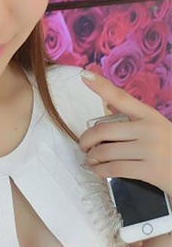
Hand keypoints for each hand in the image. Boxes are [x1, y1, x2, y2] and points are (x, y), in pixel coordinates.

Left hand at [79, 70, 171, 195]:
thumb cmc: (170, 148)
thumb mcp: (156, 126)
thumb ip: (133, 118)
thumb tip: (108, 105)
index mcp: (149, 115)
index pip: (121, 98)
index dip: (101, 87)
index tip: (85, 75)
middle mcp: (149, 129)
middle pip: (104, 130)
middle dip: (86, 140)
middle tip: (83, 146)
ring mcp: (149, 149)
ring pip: (106, 151)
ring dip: (92, 157)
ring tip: (91, 160)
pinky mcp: (149, 170)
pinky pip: (114, 169)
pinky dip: (100, 170)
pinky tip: (99, 170)